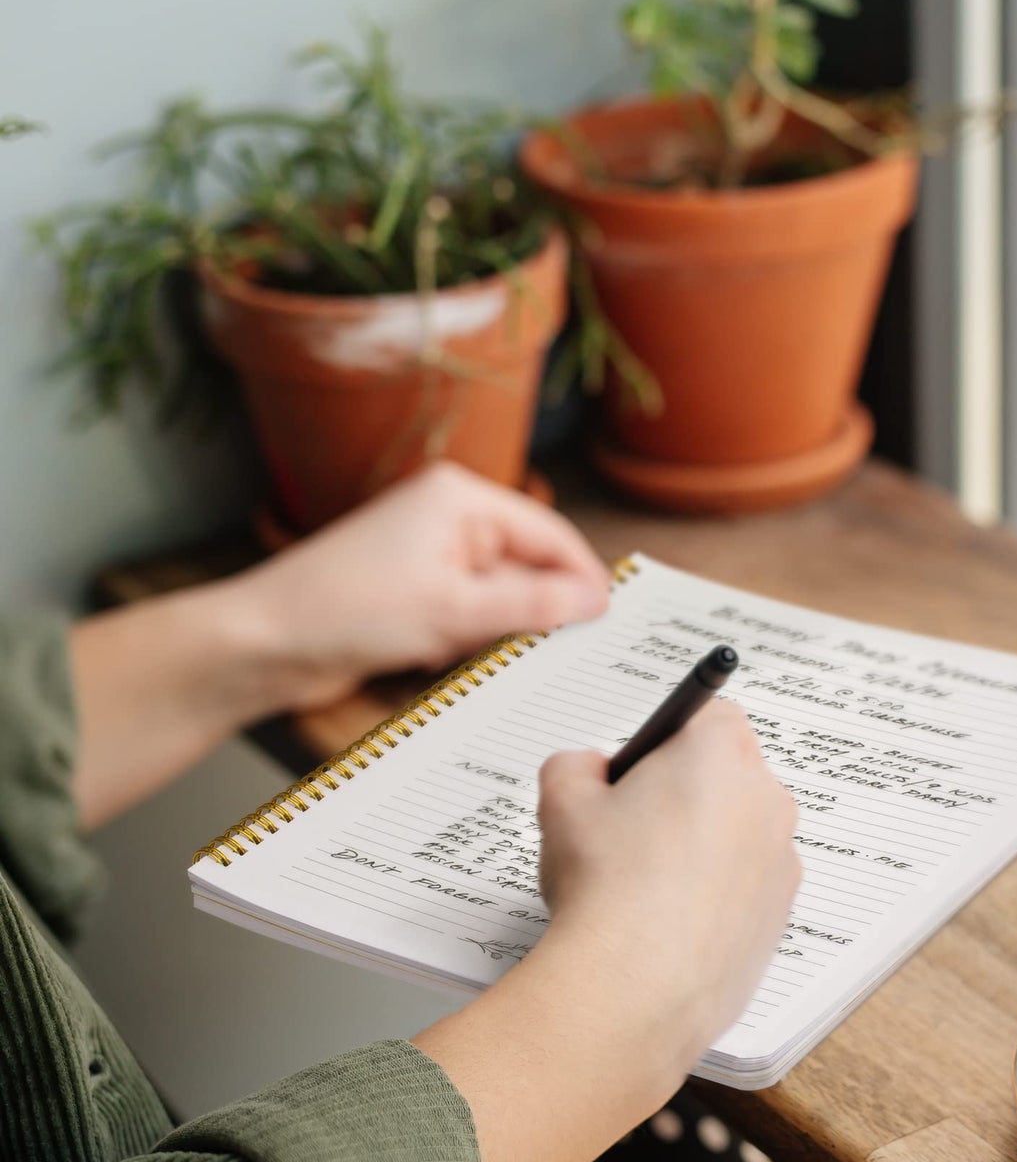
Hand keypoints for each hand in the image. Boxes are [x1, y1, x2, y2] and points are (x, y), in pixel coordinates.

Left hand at [229, 461, 611, 710]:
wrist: (263, 646)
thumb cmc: (342, 611)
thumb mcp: (453, 610)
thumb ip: (532, 604)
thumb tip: (593, 600)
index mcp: (459, 499)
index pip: (549, 534)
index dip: (582, 579)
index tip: (610, 621)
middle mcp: (448, 521)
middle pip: (528, 566)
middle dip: (540, 611)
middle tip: (566, 653)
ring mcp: (431, 559)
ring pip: (500, 599)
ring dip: (502, 632)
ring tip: (496, 658)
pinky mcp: (416, 596)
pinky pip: (471, 618)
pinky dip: (473, 643)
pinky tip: (455, 662)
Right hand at [412, 700, 798, 1161]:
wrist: (634, 989)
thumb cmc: (604, 885)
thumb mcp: (561, 799)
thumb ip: (576, 766)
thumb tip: (592, 773)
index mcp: (721, 753)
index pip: (710, 713)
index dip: (668, 737)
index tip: (637, 767)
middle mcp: (766, 800)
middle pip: (727, 776)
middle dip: (683, 793)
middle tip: (627, 829)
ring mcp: (781, 863)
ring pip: (737, 837)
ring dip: (700, 849)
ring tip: (639, 888)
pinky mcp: (779, 920)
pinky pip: (744, 891)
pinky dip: (712, 900)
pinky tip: (662, 927)